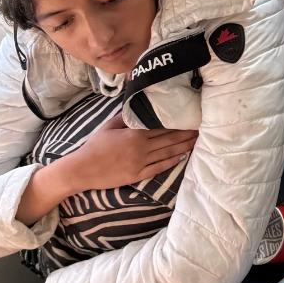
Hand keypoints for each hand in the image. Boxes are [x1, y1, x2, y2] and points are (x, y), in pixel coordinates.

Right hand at [66, 115, 197, 190]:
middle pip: (168, 140)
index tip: (190, 120)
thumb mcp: (109, 126)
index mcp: (135, 134)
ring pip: (167, 153)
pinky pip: (158, 168)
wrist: (82, 169)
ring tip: (196, 142)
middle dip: (185, 134)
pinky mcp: (137, 175)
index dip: (177, 124)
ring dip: (183, 147)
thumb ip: (126, 117)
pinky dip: (170, 163)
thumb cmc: (94, 145)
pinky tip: (181, 157)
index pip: (162, 127)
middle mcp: (141, 148)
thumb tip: (139, 107)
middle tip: (201, 130)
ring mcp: (140, 163)